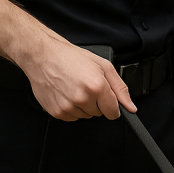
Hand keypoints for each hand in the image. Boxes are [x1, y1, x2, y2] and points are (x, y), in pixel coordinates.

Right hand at [19, 38, 135, 120]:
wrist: (42, 55)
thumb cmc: (71, 58)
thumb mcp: (103, 67)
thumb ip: (120, 89)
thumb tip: (130, 107)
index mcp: (97, 87)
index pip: (113, 113)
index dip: (111, 105)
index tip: (105, 97)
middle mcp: (82, 98)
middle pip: (99, 114)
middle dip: (96, 103)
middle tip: (86, 86)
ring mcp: (68, 106)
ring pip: (85, 116)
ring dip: (83, 106)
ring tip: (74, 88)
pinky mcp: (57, 111)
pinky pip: (72, 117)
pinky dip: (71, 108)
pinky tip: (66, 93)